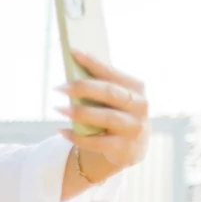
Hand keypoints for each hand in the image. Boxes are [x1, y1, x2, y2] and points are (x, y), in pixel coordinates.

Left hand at [56, 51, 148, 178]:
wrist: (130, 149)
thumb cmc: (115, 115)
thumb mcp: (113, 100)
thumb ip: (99, 88)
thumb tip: (71, 75)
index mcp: (137, 88)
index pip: (112, 72)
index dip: (93, 62)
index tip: (72, 52)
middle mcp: (140, 106)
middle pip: (110, 93)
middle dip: (84, 88)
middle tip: (61, 86)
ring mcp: (134, 128)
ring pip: (107, 118)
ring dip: (81, 112)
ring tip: (59, 108)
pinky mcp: (125, 148)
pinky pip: (98, 142)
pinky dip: (78, 137)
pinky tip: (62, 131)